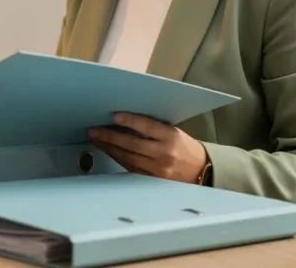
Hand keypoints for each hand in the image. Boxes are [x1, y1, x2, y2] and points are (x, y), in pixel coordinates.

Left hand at [87, 112, 208, 182]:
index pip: (148, 127)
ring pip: (128, 157)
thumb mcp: (172, 131)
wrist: (201, 170)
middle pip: (133, 144)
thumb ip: (152, 128)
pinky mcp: (152, 180)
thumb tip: (124, 121)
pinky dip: (118, 158)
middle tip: (94, 130)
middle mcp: (164, 154)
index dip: (130, 121)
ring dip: (109, 148)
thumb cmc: (183, 146)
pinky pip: (130, 167)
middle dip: (110, 136)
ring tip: (96, 139)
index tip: (114, 116)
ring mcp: (157, 169)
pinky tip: (108, 150)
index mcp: (171, 137)